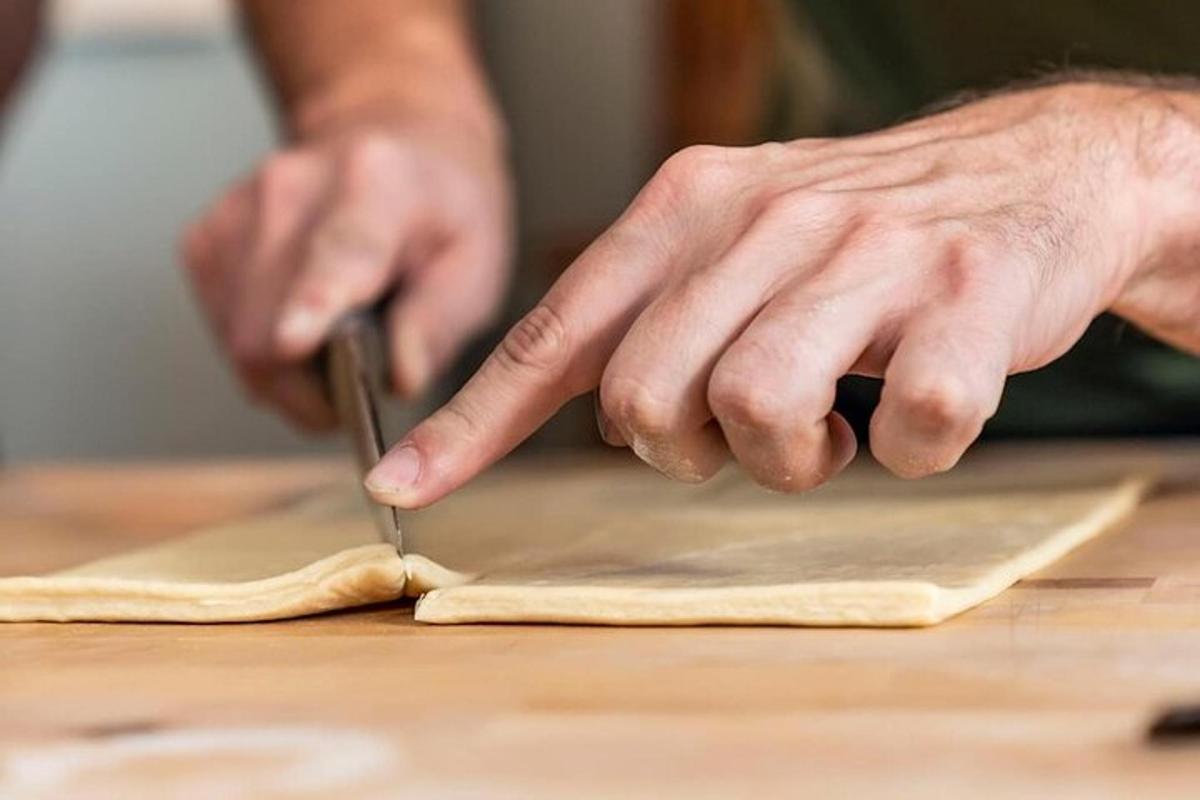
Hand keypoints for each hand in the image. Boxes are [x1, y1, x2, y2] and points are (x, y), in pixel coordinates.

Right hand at [180, 114, 511, 430]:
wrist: (389, 135)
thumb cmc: (440, 209)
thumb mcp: (476, 261)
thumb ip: (440, 320)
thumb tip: (400, 376)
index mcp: (378, 183)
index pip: (340, 249)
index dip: (313, 301)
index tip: (293, 341)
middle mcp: (293, 186)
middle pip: (270, 324)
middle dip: (309, 388)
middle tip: (356, 390)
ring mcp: (239, 209)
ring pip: (240, 338)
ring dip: (286, 374)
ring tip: (336, 346)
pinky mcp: (205, 237)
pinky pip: (225, 329)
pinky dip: (262, 351)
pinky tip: (302, 324)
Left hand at [367, 81, 1199, 505]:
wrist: (1039, 172)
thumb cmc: (863, 233)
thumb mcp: (736, 243)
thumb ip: (648, 312)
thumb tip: (556, 402)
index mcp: (688, 205)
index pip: (555, 332)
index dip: (472, 422)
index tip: (400, 484)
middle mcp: (764, 218)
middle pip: (644, 400)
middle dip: (686, 451)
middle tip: (752, 426)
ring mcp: (867, 254)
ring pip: (757, 414)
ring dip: (796, 456)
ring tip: (834, 422)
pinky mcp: (965, 297)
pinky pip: (904, 432)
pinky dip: (910, 451)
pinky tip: (923, 406)